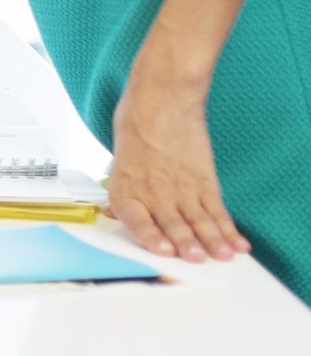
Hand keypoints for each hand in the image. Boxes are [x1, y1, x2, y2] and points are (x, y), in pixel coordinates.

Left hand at [106, 69, 248, 262]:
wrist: (163, 96)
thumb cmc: (135, 124)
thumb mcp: (118, 159)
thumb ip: (124, 189)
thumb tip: (118, 214)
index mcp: (126, 186)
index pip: (136, 220)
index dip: (150, 237)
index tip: (163, 251)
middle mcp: (154, 189)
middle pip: (171, 223)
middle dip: (186, 244)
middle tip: (197, 259)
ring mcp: (181, 185)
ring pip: (198, 220)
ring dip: (211, 241)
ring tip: (221, 257)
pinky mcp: (204, 178)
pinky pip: (217, 209)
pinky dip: (228, 227)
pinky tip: (237, 243)